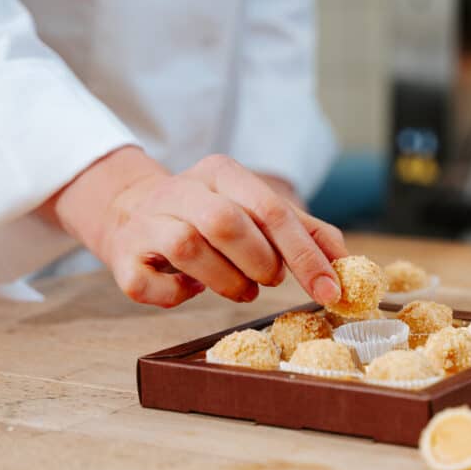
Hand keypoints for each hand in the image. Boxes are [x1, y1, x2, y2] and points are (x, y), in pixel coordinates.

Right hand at [41, 146, 347, 307]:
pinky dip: (178, 296)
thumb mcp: (256, 210)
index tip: (331, 291)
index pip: (271, 210)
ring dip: (226, 282)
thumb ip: (304, 230)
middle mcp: (182, 190)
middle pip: (226, 222)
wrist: (132, 212)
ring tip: (239, 288)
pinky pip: (151, 285)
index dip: (306, 255)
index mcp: (222, 173)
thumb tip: (347, 262)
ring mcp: (148, 223)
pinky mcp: (123, 258)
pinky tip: (190, 288)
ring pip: (190, 249)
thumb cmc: (209, 217)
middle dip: (260, 263)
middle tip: (268, 280)